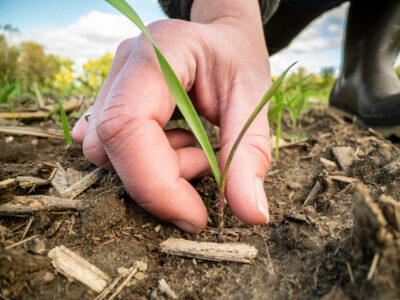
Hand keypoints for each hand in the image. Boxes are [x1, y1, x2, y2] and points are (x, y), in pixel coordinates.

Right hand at [72, 0, 270, 232]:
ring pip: (106, 153)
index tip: (196, 217)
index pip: (127, 126)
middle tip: (206, 162)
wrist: (221, 36)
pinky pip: (110, 148)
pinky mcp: (109, 100)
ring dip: (155, 168)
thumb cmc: (237, 58)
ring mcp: (110, 81)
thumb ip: (250, 154)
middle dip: (161, 177)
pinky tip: (173, 141)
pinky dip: (144, 161)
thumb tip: (251, 215)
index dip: (155, 185)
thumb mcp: (254, 99)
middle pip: (111, 146)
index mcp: (159, 53)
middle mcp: (124, 64)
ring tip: (195, 147)